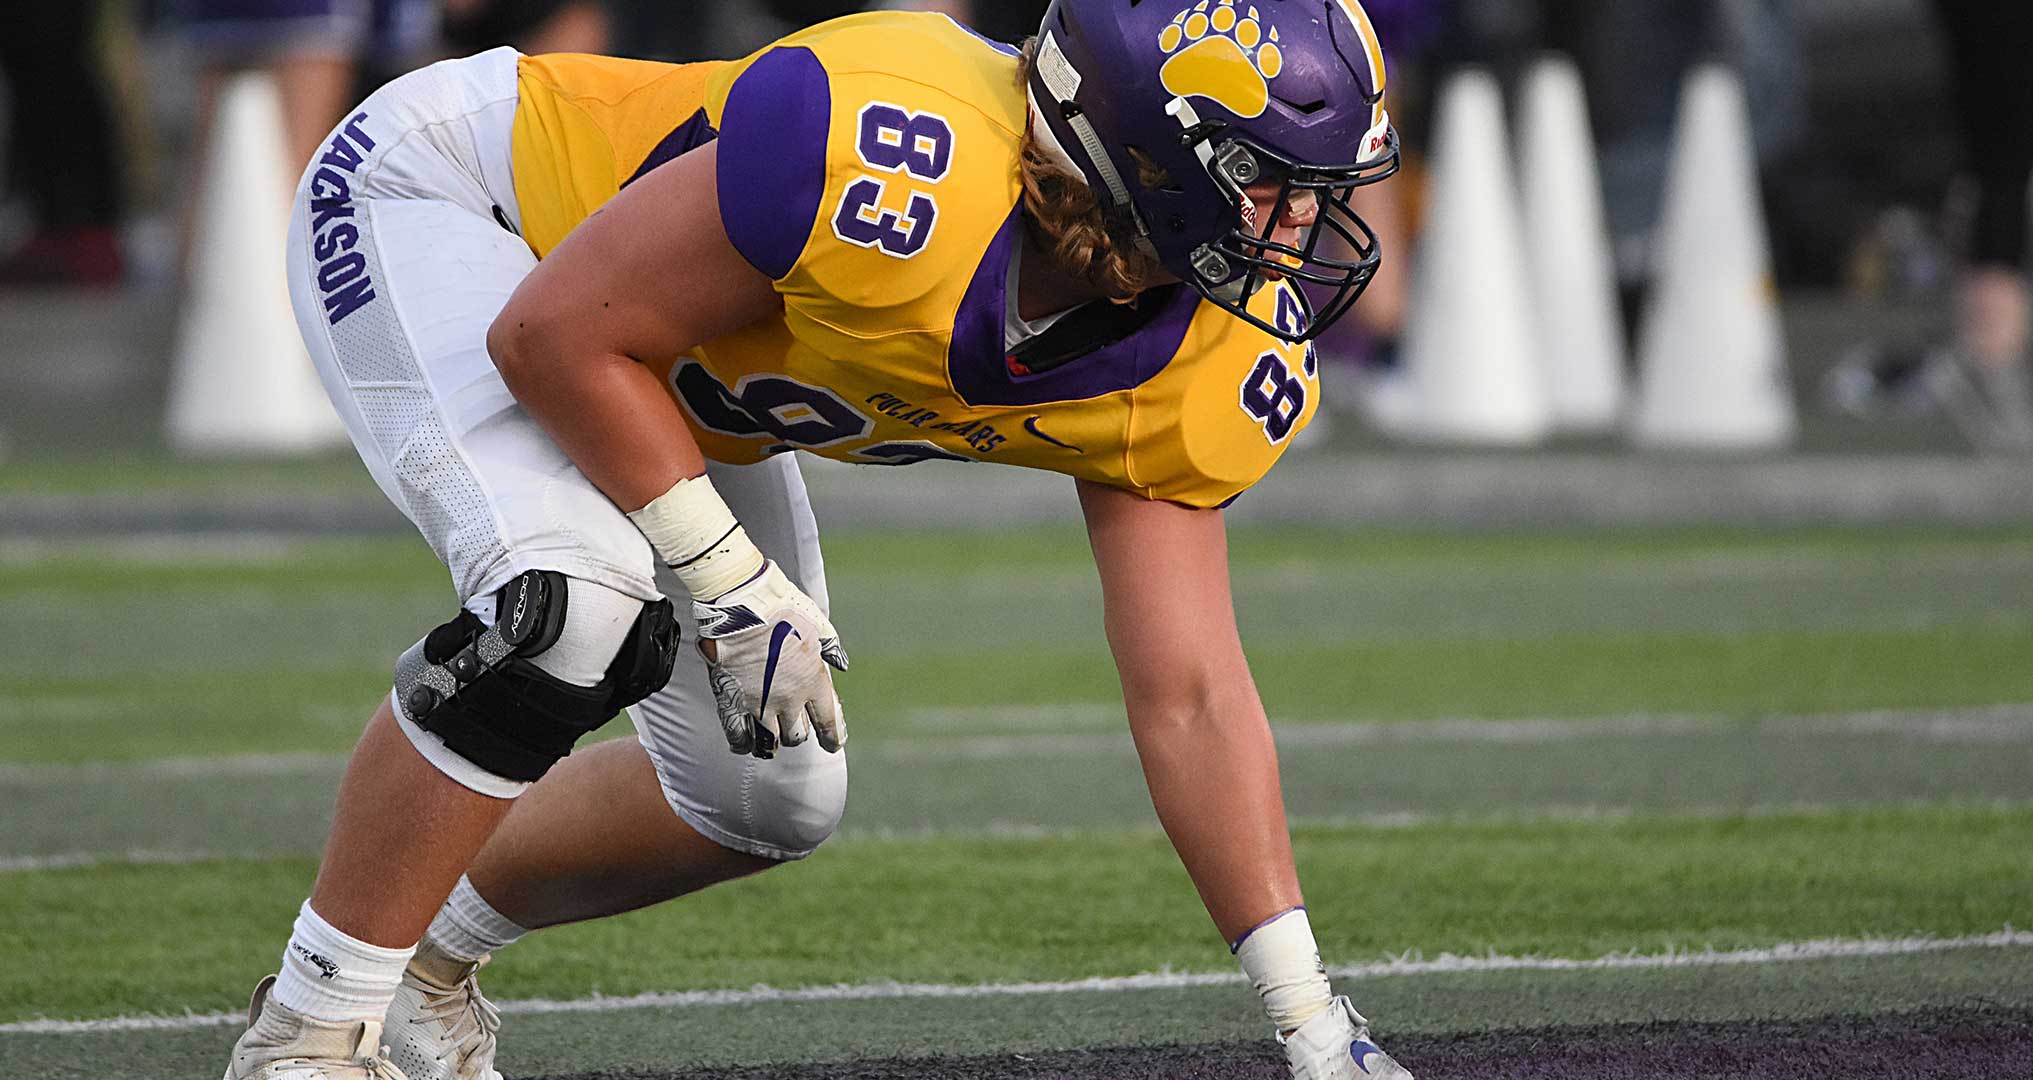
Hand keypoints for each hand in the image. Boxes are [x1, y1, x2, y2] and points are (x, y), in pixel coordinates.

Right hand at [692, 561, 848, 757]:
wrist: (740, 604)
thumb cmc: (780, 608)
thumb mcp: (818, 624)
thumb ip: (831, 647)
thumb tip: (841, 663)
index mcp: (813, 681)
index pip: (829, 724)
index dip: (832, 738)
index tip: (831, 744)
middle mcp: (788, 698)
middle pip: (797, 735)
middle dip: (798, 732)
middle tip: (794, 724)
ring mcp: (758, 703)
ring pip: (770, 740)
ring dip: (773, 740)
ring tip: (771, 737)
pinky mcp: (731, 702)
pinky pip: (737, 736)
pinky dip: (743, 743)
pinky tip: (746, 743)